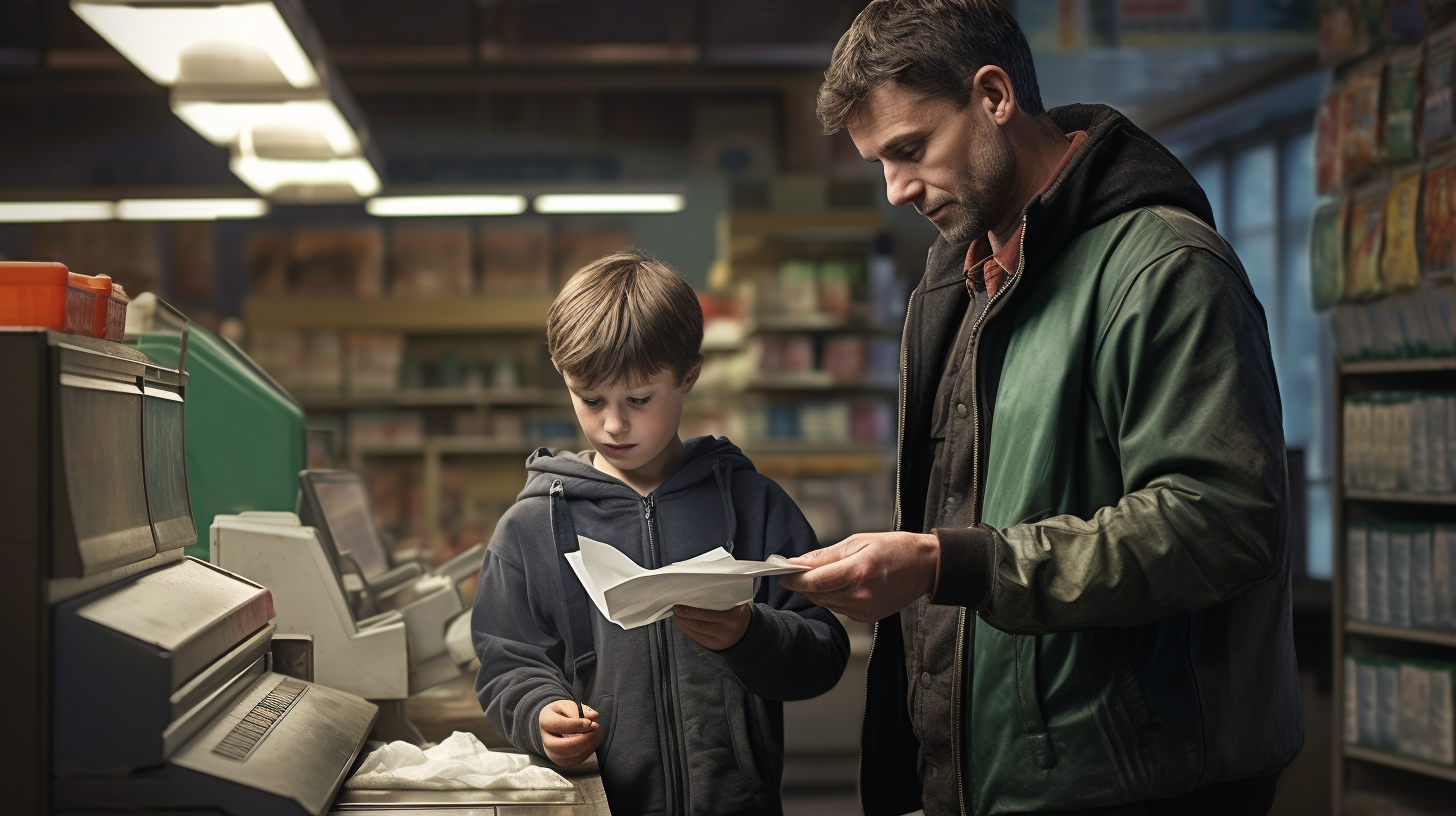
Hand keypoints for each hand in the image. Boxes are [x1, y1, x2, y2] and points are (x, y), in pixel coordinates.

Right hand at [539, 699, 600, 766]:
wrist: (559, 724)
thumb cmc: (565, 713)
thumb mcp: (571, 705)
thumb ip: (582, 709)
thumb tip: (593, 716)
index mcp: (546, 720)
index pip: (558, 725)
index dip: (575, 725)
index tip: (589, 722)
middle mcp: (545, 739)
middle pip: (558, 746)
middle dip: (580, 739)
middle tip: (593, 729)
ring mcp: (552, 752)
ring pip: (568, 755)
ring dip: (586, 745)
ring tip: (594, 733)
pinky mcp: (561, 760)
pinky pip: (575, 760)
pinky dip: (587, 751)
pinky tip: (592, 741)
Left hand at [672, 603, 751, 649]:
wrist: (744, 632)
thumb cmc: (735, 612)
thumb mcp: (736, 602)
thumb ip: (723, 596)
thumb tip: (697, 589)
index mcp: (734, 614)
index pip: (711, 611)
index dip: (694, 606)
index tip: (684, 598)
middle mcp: (729, 627)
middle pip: (701, 620)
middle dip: (686, 613)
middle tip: (676, 607)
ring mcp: (721, 638)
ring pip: (697, 629)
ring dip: (683, 621)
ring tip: (676, 613)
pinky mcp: (714, 645)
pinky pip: (696, 637)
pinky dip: (686, 628)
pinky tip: (681, 622)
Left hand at [779, 531, 939, 622]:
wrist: (925, 567)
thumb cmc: (894, 548)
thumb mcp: (858, 541)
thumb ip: (825, 555)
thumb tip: (797, 562)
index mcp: (858, 571)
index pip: (814, 582)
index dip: (793, 579)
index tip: (781, 573)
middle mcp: (861, 595)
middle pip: (817, 594)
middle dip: (804, 583)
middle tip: (796, 570)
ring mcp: (865, 610)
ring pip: (826, 602)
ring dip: (818, 590)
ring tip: (825, 573)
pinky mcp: (868, 618)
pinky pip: (839, 608)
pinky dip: (834, 596)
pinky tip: (844, 584)